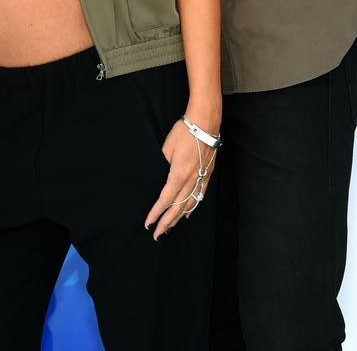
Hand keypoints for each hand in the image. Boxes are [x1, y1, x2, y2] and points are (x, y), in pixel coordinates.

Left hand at [145, 119, 216, 239]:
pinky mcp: (208, 174)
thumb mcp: (167, 147)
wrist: (205, 122)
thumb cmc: (185, 132)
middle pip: (177, 207)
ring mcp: (201, 178)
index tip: (148, 223)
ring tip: (169, 227)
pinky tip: (187, 212)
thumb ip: (163, 164)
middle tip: (157, 234)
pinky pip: (199, 195)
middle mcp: (191, 180)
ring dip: (178, 217)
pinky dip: (192, 206)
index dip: (156, 213)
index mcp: (179, 174)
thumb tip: (159, 177)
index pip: (165, 200)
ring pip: (190, 204)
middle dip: (166, 222)